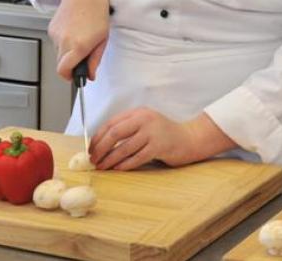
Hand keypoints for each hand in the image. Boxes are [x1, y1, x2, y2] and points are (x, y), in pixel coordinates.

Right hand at [47, 0, 109, 80]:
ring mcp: (56, 35)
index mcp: (79, 46)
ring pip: (59, 53)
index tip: (75, 76)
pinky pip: (57, 42)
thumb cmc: (97, 13)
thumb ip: (94, 60)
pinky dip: (64, 41)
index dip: (69, 77)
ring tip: (81, 37)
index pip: (64, 71)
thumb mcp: (102, 39)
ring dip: (68, 51)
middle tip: (83, 55)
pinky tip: (74, 30)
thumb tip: (89, 75)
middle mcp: (65, 42)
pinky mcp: (51, 29)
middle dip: (71, 64)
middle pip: (61, 64)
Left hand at [89, 108, 237, 170]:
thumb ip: (128, 128)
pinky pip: (136, 158)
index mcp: (139, 113)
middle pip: (115, 133)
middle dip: (101, 148)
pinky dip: (125, 164)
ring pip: (124, 148)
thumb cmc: (164, 134)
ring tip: (103, 167)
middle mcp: (145, 120)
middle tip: (94, 159)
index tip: (91, 148)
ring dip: (110, 159)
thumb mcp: (146, 124)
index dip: (98, 137)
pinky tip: (118, 169)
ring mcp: (153, 133)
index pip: (112, 123)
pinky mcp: (159, 147)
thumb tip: (101, 143)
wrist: (190, 138)